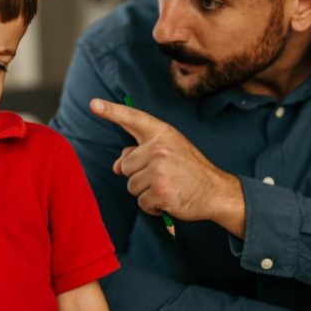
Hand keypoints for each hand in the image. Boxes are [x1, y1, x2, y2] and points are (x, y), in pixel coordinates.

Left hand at [89, 98, 244, 235]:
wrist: (216, 191)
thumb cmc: (189, 170)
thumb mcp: (168, 152)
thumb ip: (140, 153)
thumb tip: (116, 166)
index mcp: (162, 133)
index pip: (133, 118)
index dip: (111, 111)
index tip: (93, 104)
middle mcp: (159, 148)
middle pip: (125, 165)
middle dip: (138, 175)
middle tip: (163, 176)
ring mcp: (159, 170)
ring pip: (131, 185)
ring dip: (145, 192)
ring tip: (167, 187)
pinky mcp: (160, 191)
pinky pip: (141, 202)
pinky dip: (152, 206)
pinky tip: (169, 200)